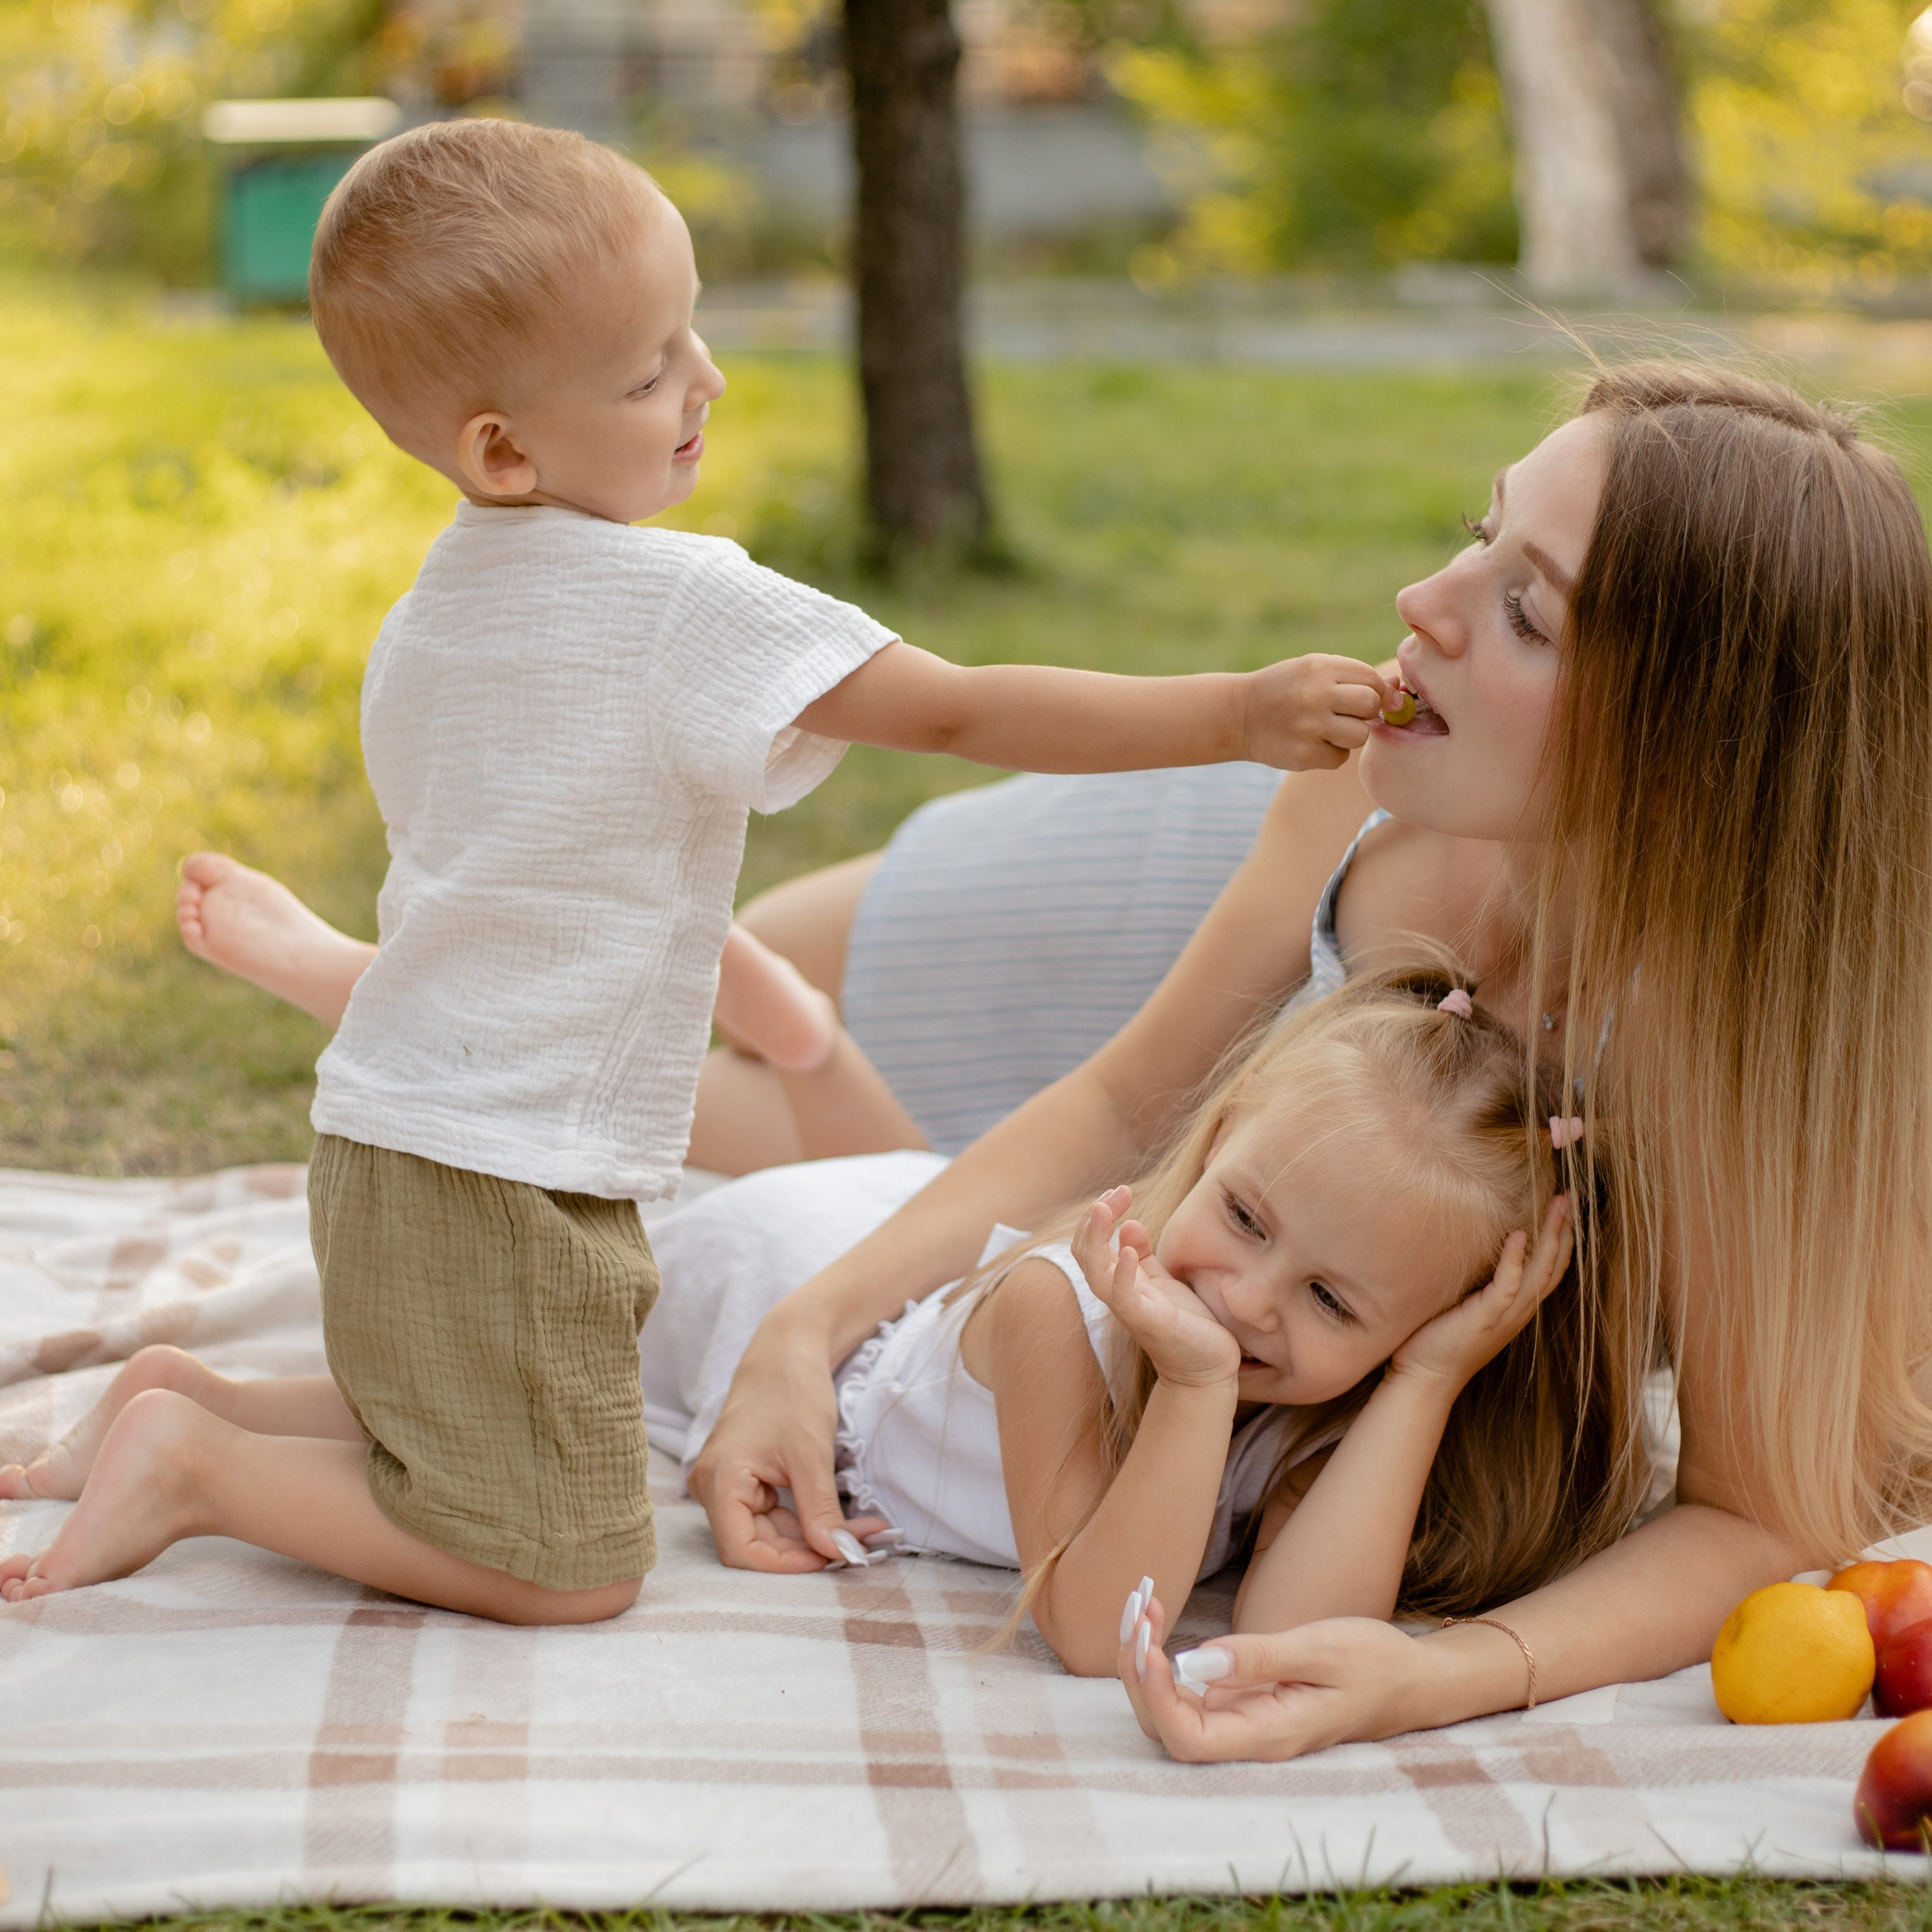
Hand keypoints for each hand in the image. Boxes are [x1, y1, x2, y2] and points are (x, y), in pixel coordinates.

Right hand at [687, 1304, 886, 1571]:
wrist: (789, 1346)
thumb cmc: (793, 1389)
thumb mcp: (811, 1454)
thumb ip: (820, 1511)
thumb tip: (841, 1555)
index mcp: (717, 1480)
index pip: (742, 1552)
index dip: (788, 1564)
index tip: (834, 1557)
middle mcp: (712, 1486)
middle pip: (756, 1544)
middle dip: (809, 1548)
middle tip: (861, 1543)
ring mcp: (726, 1482)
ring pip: (768, 1531)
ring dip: (812, 1535)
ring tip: (861, 1529)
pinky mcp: (743, 1478)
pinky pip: (772, 1514)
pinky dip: (805, 1518)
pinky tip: (839, 1517)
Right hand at [1071, 1187, 1239, 1390]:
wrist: (1209, 1368)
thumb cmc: (1186, 1324)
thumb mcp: (1162, 1281)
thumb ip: (1143, 1255)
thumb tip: (1128, 1223)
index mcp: (1119, 1281)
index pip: (1090, 1242)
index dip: (1098, 1213)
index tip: (1119, 1191)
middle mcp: (1117, 1293)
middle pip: (1084, 1252)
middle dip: (1093, 1219)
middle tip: (1116, 1193)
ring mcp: (1130, 1309)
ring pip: (1094, 1272)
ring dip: (1095, 1237)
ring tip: (1103, 1208)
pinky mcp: (1149, 1322)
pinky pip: (1123, 1297)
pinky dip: (1122, 1273)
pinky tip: (1128, 1251)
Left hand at [1117, 1588, 1433, 1761]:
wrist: (1412, 1680)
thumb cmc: (1375, 1662)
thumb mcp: (1322, 1649)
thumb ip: (1259, 1658)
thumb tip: (1193, 1662)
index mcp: (1270, 1734)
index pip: (1187, 1739)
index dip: (1155, 1695)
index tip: (1149, 1640)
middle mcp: (1250, 1738)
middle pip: (1166, 1727)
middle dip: (1138, 1669)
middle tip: (1139, 1603)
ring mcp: (1245, 1723)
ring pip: (1171, 1711)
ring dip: (1145, 1660)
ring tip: (1143, 1601)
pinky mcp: (1243, 1704)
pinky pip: (1188, 1692)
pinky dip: (1163, 1656)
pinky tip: (1161, 1618)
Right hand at [1239, 655, 1395, 771]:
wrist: (1239, 715)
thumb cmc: (1286, 689)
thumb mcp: (1314, 671)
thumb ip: (1354, 677)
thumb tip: (1399, 689)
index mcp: (1320, 668)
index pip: (1371, 680)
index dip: (1379, 691)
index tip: (1373, 699)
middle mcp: (1315, 695)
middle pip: (1370, 705)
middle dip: (1366, 712)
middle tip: (1346, 714)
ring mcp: (1309, 726)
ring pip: (1360, 735)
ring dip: (1350, 735)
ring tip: (1327, 729)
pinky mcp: (1303, 754)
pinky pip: (1339, 757)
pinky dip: (1330, 753)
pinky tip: (1310, 742)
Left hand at [1389, 1195, 1573, 1394]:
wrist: (1424, 1377)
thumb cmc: (1439, 1338)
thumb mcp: (1466, 1302)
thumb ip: (1479, 1280)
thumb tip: (1474, 1245)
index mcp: (1517, 1306)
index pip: (1550, 1268)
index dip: (1562, 1238)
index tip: (1567, 1206)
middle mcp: (1519, 1310)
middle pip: (1554, 1264)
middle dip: (1565, 1229)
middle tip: (1573, 1195)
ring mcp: (1506, 1315)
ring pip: (1540, 1271)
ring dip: (1551, 1236)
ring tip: (1559, 1205)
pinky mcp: (1486, 1318)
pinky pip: (1507, 1285)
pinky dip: (1515, 1259)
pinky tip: (1518, 1235)